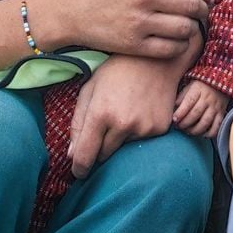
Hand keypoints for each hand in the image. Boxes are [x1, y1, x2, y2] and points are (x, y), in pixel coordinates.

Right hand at [31, 0, 211, 59]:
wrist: (74, 10)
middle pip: (191, 6)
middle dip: (203, 11)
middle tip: (203, 14)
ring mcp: (140, 22)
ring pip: (184, 28)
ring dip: (192, 29)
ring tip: (189, 28)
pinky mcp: (135, 45)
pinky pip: (170, 48)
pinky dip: (180, 46)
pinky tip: (176, 42)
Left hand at [68, 52, 190, 177]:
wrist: (156, 59)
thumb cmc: (117, 71)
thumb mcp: (90, 89)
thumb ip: (78, 122)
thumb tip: (72, 155)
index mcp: (100, 113)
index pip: (85, 156)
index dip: (79, 168)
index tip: (78, 172)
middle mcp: (122, 124)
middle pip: (104, 156)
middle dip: (99, 149)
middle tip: (102, 130)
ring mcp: (143, 128)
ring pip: (123, 149)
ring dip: (119, 139)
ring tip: (124, 113)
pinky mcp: (159, 129)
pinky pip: (142, 141)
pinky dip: (137, 133)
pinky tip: (139, 112)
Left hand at [173, 79, 230, 137]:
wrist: (220, 83)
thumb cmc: (200, 86)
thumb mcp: (190, 86)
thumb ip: (181, 96)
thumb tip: (173, 109)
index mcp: (198, 90)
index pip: (188, 102)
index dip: (180, 112)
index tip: (174, 119)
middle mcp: (208, 99)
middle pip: (196, 114)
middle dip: (185, 123)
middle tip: (179, 127)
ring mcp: (216, 107)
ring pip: (205, 122)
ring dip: (194, 130)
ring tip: (187, 131)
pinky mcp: (221, 115)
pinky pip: (216, 128)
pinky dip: (208, 134)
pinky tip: (201, 134)